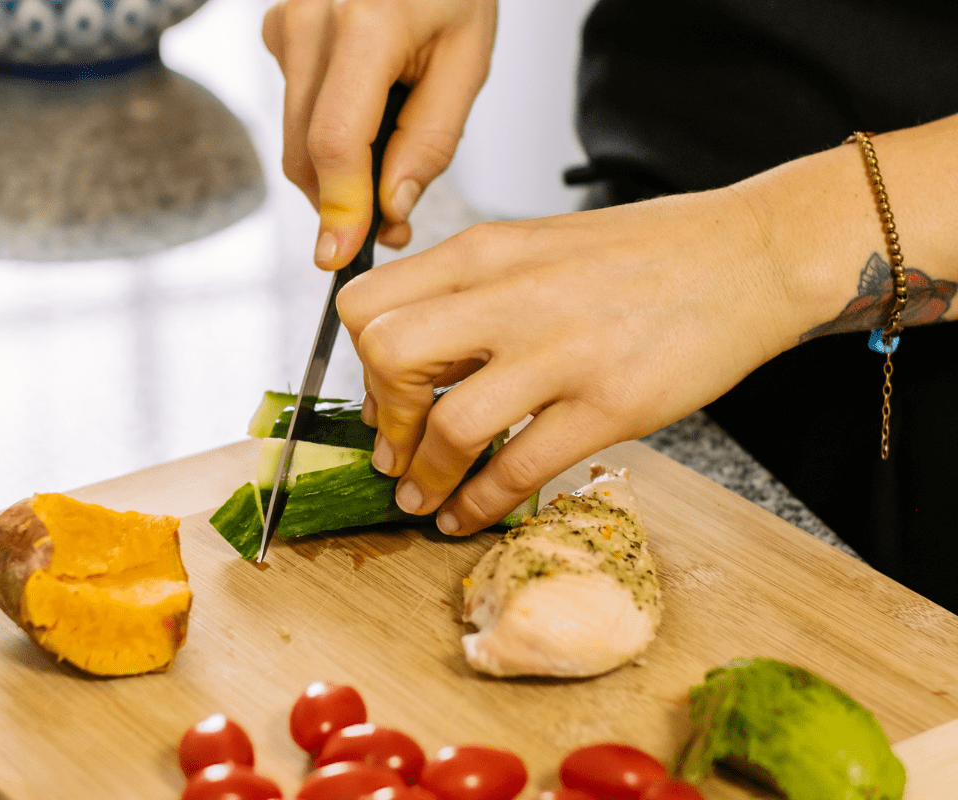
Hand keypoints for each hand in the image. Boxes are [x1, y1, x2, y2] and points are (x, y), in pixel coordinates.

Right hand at [262, 0, 495, 268]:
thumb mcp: (467, 59)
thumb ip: (431, 139)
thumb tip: (389, 207)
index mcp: (367, 24)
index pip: (336, 142)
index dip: (339, 208)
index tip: (340, 254)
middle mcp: (310, 22)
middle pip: (306, 152)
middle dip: (343, 204)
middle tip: (392, 224)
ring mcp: (286, 25)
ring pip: (296, 139)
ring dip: (338, 174)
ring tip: (389, 163)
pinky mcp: (278, 32)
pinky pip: (295, 111)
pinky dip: (328, 135)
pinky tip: (367, 113)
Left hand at [335, 186, 806, 534]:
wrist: (752, 254)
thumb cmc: (643, 254)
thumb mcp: (538, 247)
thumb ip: (472, 294)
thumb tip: (413, 360)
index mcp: (487, 251)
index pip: (369, 304)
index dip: (358, 358)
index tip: (380, 391)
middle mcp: (513, 295)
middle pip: (389, 357)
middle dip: (381, 415)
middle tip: (394, 446)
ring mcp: (563, 352)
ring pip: (448, 426)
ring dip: (422, 476)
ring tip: (419, 498)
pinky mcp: (612, 405)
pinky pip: (520, 468)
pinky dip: (479, 504)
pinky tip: (468, 515)